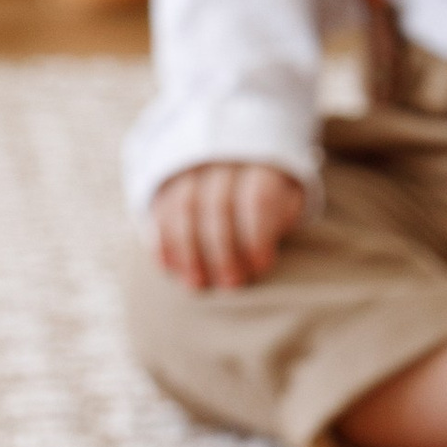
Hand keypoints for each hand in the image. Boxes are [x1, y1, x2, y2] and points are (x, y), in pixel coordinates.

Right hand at [150, 163, 308, 290]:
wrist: (234, 166)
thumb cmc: (267, 196)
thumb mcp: (287, 199)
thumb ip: (281, 219)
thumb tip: (262, 252)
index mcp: (260, 166)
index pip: (258, 199)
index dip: (257, 236)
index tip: (260, 266)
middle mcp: (222, 163)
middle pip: (217, 205)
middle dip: (223, 250)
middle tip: (231, 283)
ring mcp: (189, 173)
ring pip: (183, 208)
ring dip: (188, 251)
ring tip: (197, 283)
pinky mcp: (165, 187)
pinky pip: (159, 212)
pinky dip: (162, 242)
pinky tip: (169, 268)